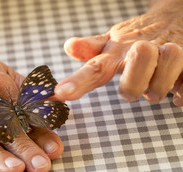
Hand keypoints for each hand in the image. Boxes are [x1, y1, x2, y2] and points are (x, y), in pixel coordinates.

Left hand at [54, 0, 182, 105]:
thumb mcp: (113, 42)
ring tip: (156, 85)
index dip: (78, 82)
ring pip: (163, 80)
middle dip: (133, 88)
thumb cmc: (138, 37)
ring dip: (159, 88)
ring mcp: (171, 53)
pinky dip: (182, 92)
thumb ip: (91, 49)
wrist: (178, 17)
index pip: (95, 67)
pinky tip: (179, 86)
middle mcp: (142, 51)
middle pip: (133, 77)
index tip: (60, 94)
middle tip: (134, 88)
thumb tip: (68, 46)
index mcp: (117, 52)